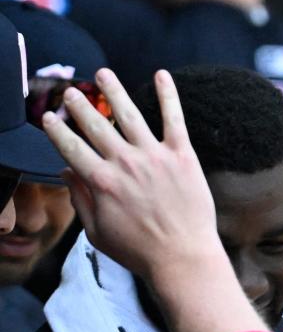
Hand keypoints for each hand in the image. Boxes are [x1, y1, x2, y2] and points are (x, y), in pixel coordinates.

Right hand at [41, 68, 219, 282]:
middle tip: (70, 91)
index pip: (70, 147)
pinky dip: (168, 95)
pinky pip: (174, 119)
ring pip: (129, 114)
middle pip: (95, 125)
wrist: (184, 258)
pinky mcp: (183, 157)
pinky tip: (161, 74)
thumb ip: (79, 200)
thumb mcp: (97, 232)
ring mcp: (155, 157)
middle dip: (79, 105)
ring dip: (113, 90)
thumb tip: (66, 172)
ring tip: (103, 73)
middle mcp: (125, 164)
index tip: (48, 118)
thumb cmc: (140, 251)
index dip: (57, 131)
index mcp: (101, 182)